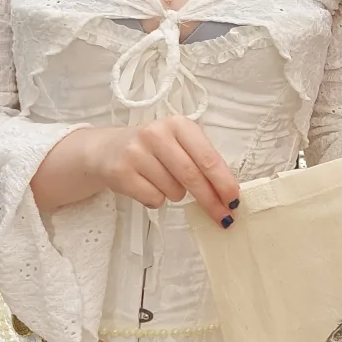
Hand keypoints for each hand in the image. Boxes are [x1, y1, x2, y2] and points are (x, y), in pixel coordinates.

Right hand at [85, 117, 240, 224]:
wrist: (107, 150)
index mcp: (178, 124)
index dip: (223, 182)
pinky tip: (147, 185)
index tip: (234, 200)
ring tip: (162, 179)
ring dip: (176, 194)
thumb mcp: (179, 143)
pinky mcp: (121, 173)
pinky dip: (156, 199)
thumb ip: (202, 161)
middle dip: (210, 200)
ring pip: (174, 191)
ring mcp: (136, 153)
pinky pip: (154, 199)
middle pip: (192, 177)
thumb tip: (228, 193)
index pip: (207, 157)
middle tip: (224, 217)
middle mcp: (156, 134)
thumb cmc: (154, 149)